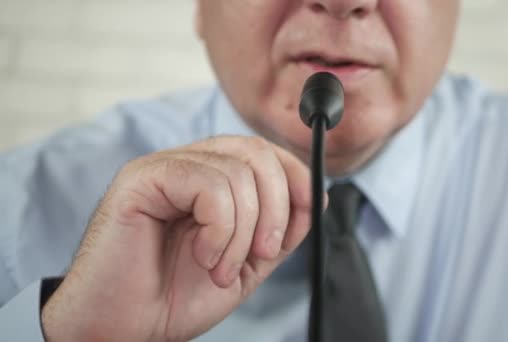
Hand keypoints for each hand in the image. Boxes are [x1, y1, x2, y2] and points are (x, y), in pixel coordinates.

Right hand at [41, 136, 319, 340]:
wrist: (125, 327)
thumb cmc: (176, 295)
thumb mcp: (247, 261)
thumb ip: (279, 228)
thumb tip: (316, 195)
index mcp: (213, 178)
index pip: (265, 153)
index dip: (297, 177)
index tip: (310, 212)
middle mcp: (189, 164)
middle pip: (257, 152)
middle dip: (277, 206)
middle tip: (265, 252)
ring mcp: (165, 167)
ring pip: (237, 173)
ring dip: (242, 233)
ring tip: (221, 268)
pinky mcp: (142, 178)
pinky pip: (207, 185)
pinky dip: (220, 229)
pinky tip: (203, 256)